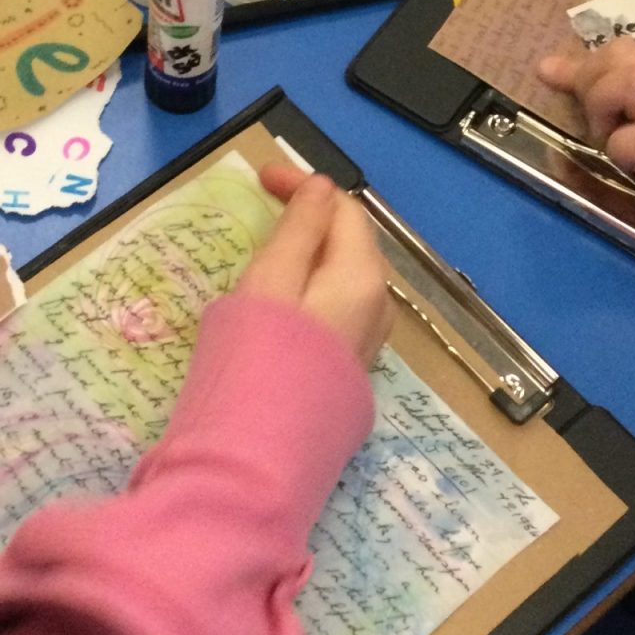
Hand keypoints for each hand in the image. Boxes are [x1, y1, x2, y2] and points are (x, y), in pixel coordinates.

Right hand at [241, 164, 392, 367]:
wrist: (260, 456)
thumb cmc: (257, 359)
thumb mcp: (271, 281)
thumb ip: (299, 231)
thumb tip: (322, 188)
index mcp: (362, 279)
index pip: (344, 211)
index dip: (304, 186)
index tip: (260, 178)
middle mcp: (377, 309)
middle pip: (351, 244)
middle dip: (311, 218)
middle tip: (263, 207)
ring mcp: (365, 345)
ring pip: (345, 280)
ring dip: (313, 254)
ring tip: (269, 250)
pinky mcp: (347, 373)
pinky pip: (337, 311)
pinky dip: (313, 288)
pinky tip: (283, 301)